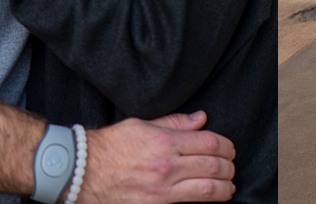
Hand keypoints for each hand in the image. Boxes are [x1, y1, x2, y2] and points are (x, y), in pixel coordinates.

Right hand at [77, 112, 235, 203]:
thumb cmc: (111, 146)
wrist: (83, 172)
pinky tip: (210, 198)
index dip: (226, 146)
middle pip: (213, 166)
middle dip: (228, 167)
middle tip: (232, 167)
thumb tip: (201, 119)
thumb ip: (175, 123)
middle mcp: (167, 166)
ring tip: (228, 185)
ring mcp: (162, 190)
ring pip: (207, 190)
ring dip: (224, 188)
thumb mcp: (143, 125)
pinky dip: (204, 202)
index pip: (209, 142)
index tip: (229, 148)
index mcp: (165, 142)